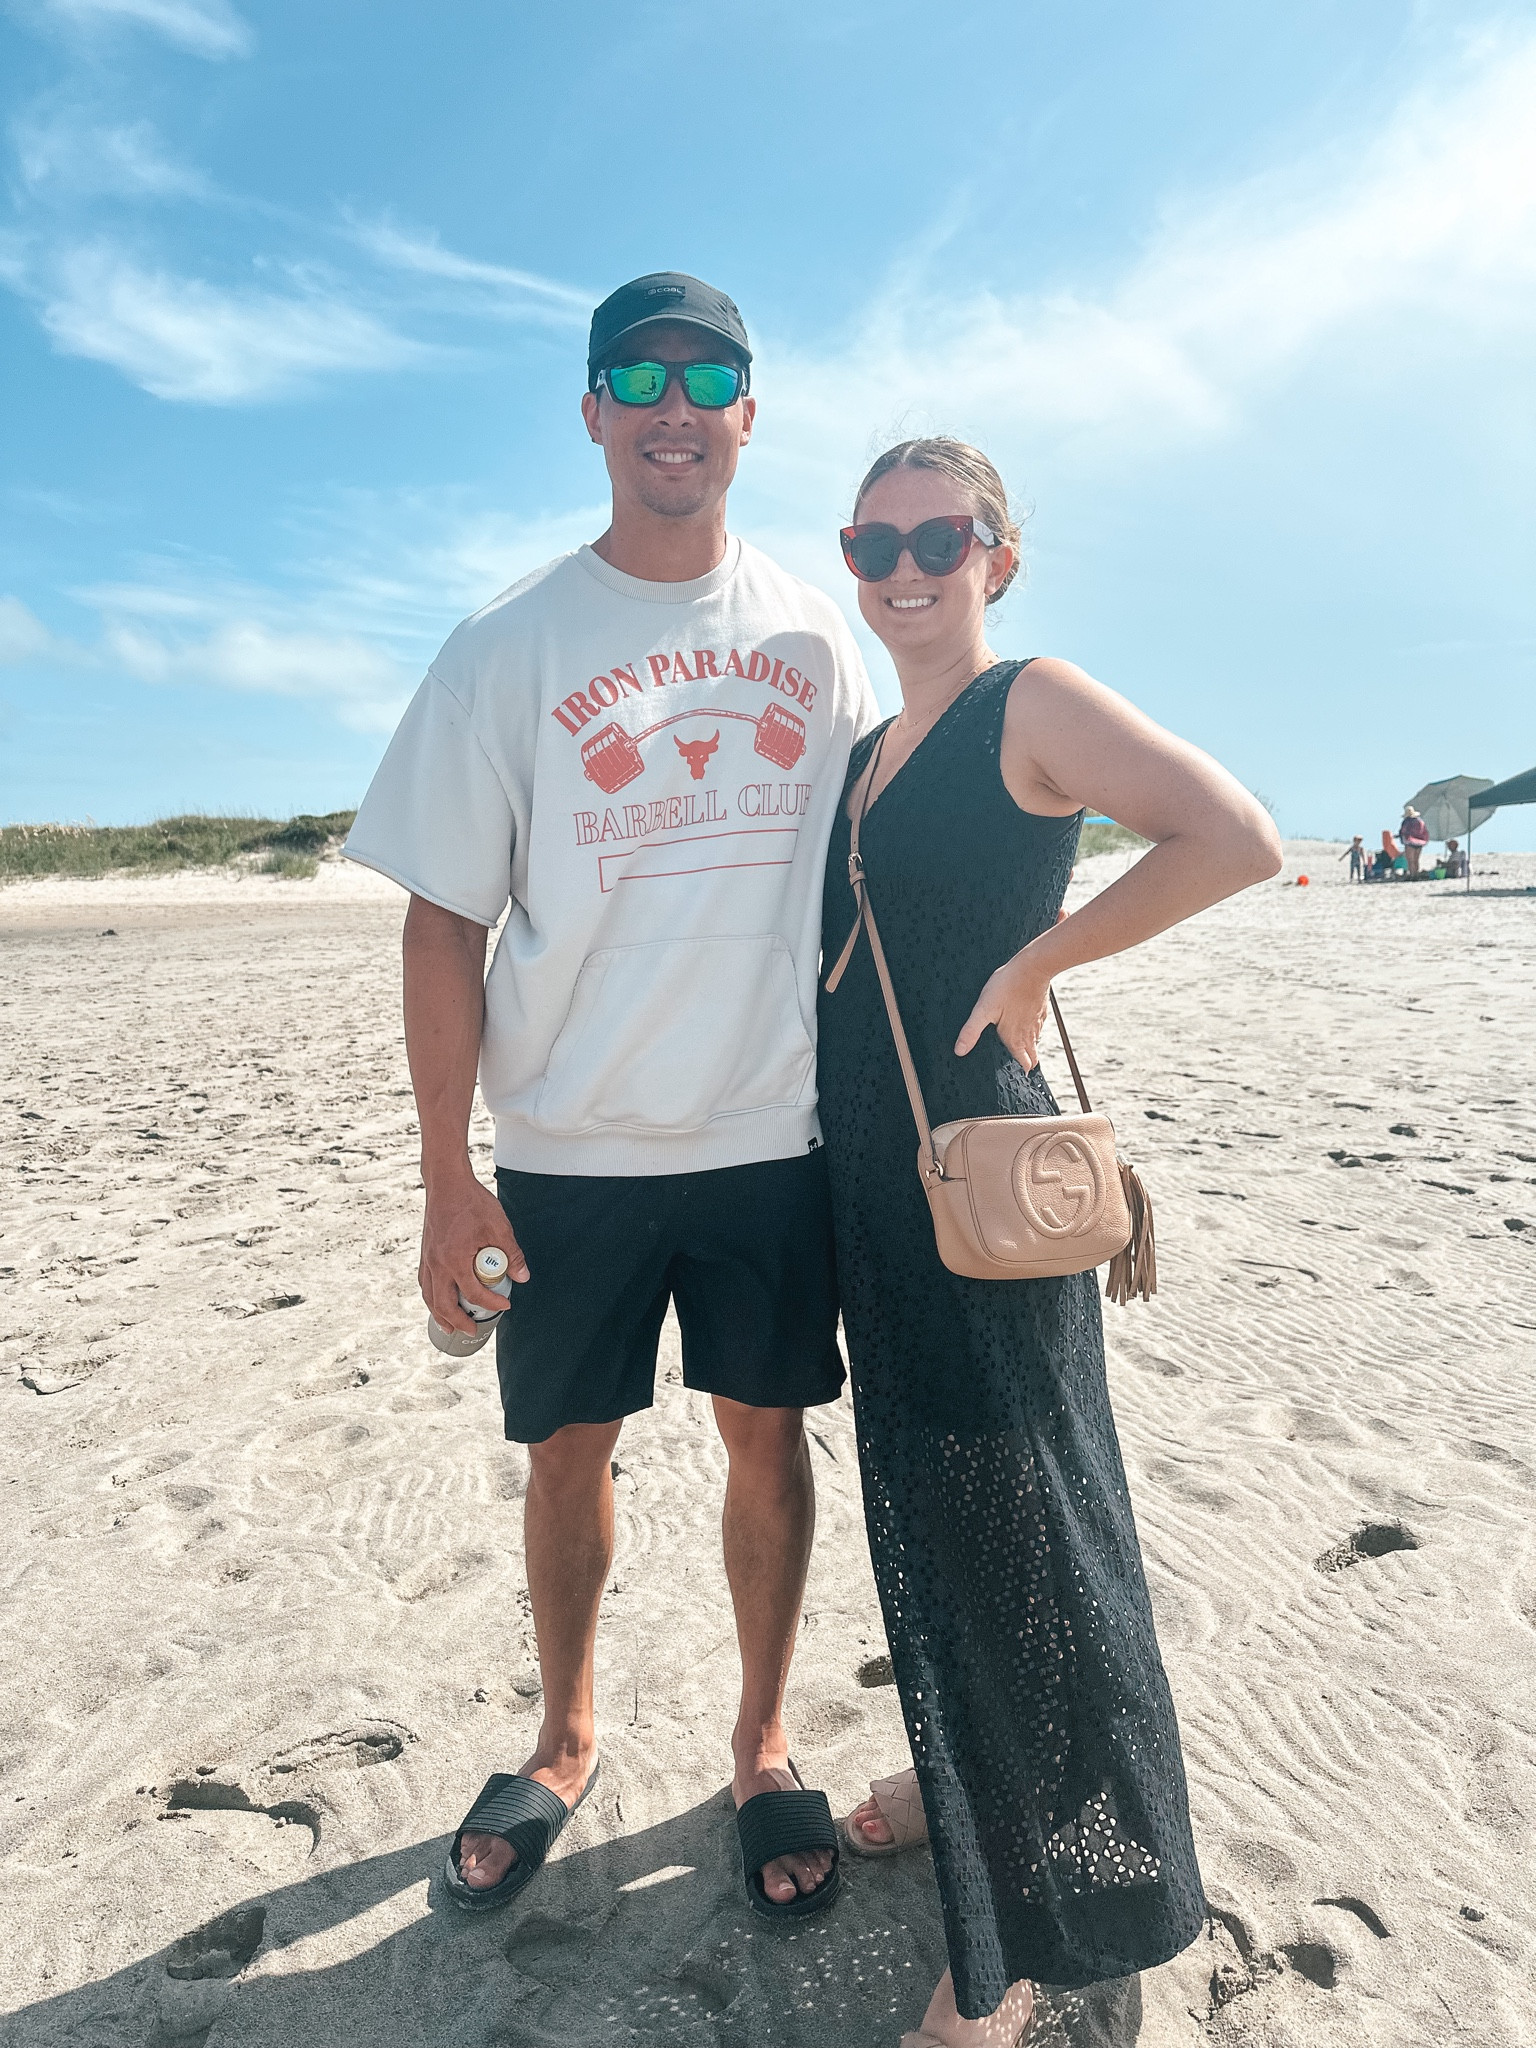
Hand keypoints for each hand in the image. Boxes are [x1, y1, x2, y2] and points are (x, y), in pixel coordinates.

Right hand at [419, 1169, 527, 1334]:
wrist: (447, 1182)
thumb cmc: (471, 1201)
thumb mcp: (499, 1227)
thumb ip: (511, 1254)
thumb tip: (522, 1277)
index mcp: (455, 1259)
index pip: (473, 1292)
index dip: (491, 1303)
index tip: (504, 1305)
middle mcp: (437, 1263)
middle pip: (444, 1304)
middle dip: (458, 1321)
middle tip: (472, 1329)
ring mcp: (428, 1258)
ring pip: (429, 1295)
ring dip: (439, 1314)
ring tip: (449, 1326)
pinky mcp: (425, 1252)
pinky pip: (424, 1281)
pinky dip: (431, 1296)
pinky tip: (438, 1298)